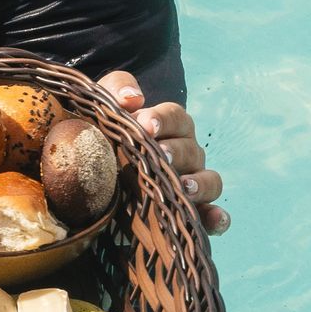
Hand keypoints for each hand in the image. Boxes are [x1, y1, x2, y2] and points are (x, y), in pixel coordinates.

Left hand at [98, 74, 226, 235]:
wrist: (93, 172)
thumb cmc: (104, 134)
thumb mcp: (104, 107)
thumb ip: (116, 89)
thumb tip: (133, 98)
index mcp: (169, 127)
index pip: (175, 117)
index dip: (162, 119)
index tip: (145, 125)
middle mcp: (186, 153)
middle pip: (191, 150)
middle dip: (176, 153)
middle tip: (160, 157)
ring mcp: (192, 183)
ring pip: (210, 181)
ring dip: (201, 185)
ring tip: (184, 189)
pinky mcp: (188, 213)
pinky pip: (210, 216)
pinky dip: (216, 218)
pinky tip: (213, 222)